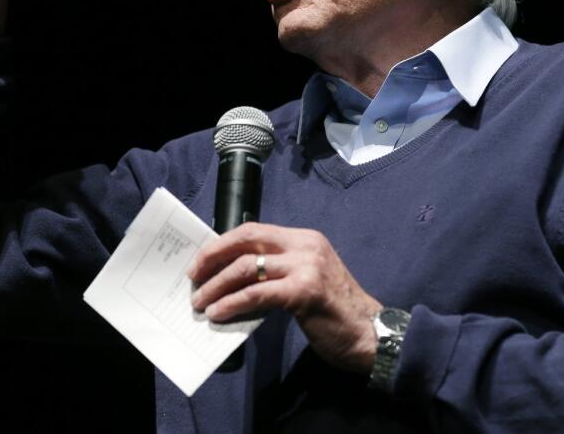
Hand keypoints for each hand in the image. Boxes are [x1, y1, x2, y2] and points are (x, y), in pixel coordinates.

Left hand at [188, 223, 382, 373]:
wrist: (370, 334)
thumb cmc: (335, 311)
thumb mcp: (306, 279)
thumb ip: (278, 272)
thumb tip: (233, 277)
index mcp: (305, 239)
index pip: (253, 229)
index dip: (222, 243)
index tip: (201, 261)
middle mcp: (306, 246)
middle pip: (246, 240)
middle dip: (213, 257)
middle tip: (193, 277)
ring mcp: (307, 266)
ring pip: (247, 267)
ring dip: (216, 285)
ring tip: (200, 302)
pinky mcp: (305, 291)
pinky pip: (257, 294)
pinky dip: (232, 303)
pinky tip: (218, 313)